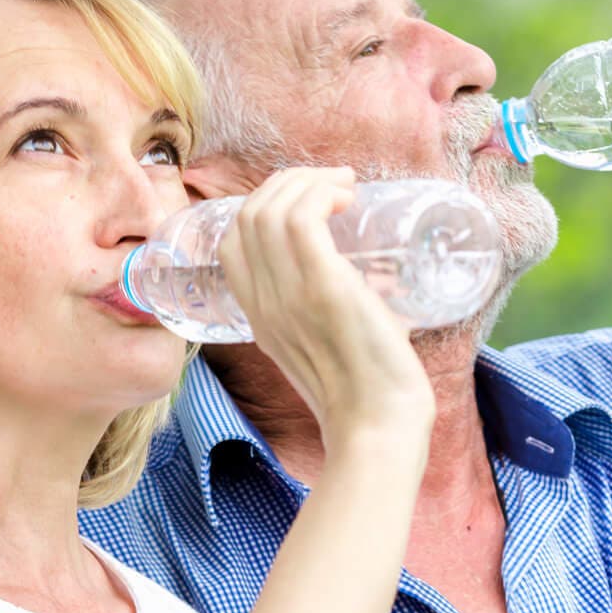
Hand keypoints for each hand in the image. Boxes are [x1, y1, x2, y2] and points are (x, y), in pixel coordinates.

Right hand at [220, 168, 433, 452]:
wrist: (378, 431)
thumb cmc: (367, 398)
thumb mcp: (327, 350)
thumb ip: (328, 320)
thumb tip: (369, 290)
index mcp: (259, 317)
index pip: (233, 242)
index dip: (264, 206)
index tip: (308, 203)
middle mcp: (265, 303)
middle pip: (248, 214)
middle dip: (288, 183)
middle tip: (333, 185)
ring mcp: (290, 295)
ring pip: (271, 208)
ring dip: (309, 181)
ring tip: (344, 187)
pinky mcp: (324, 289)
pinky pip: (304, 218)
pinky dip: (323, 193)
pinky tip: (348, 197)